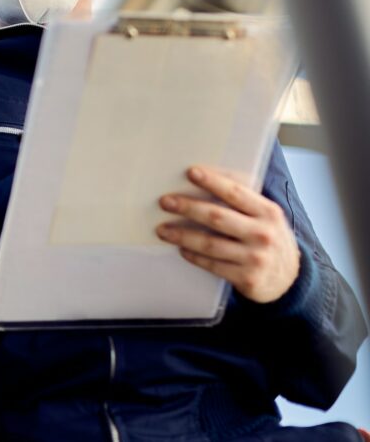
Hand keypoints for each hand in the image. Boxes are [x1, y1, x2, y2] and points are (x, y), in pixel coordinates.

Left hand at [155, 166, 299, 303]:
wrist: (289, 278)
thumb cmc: (268, 238)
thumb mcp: (266, 217)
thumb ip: (244, 202)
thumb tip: (205, 181)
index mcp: (268, 212)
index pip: (236, 193)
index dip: (213, 182)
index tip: (191, 172)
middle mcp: (263, 234)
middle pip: (217, 217)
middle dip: (188, 208)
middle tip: (165, 202)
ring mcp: (255, 258)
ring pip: (210, 244)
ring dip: (182, 236)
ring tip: (162, 229)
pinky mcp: (247, 278)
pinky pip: (212, 265)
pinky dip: (194, 256)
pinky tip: (181, 249)